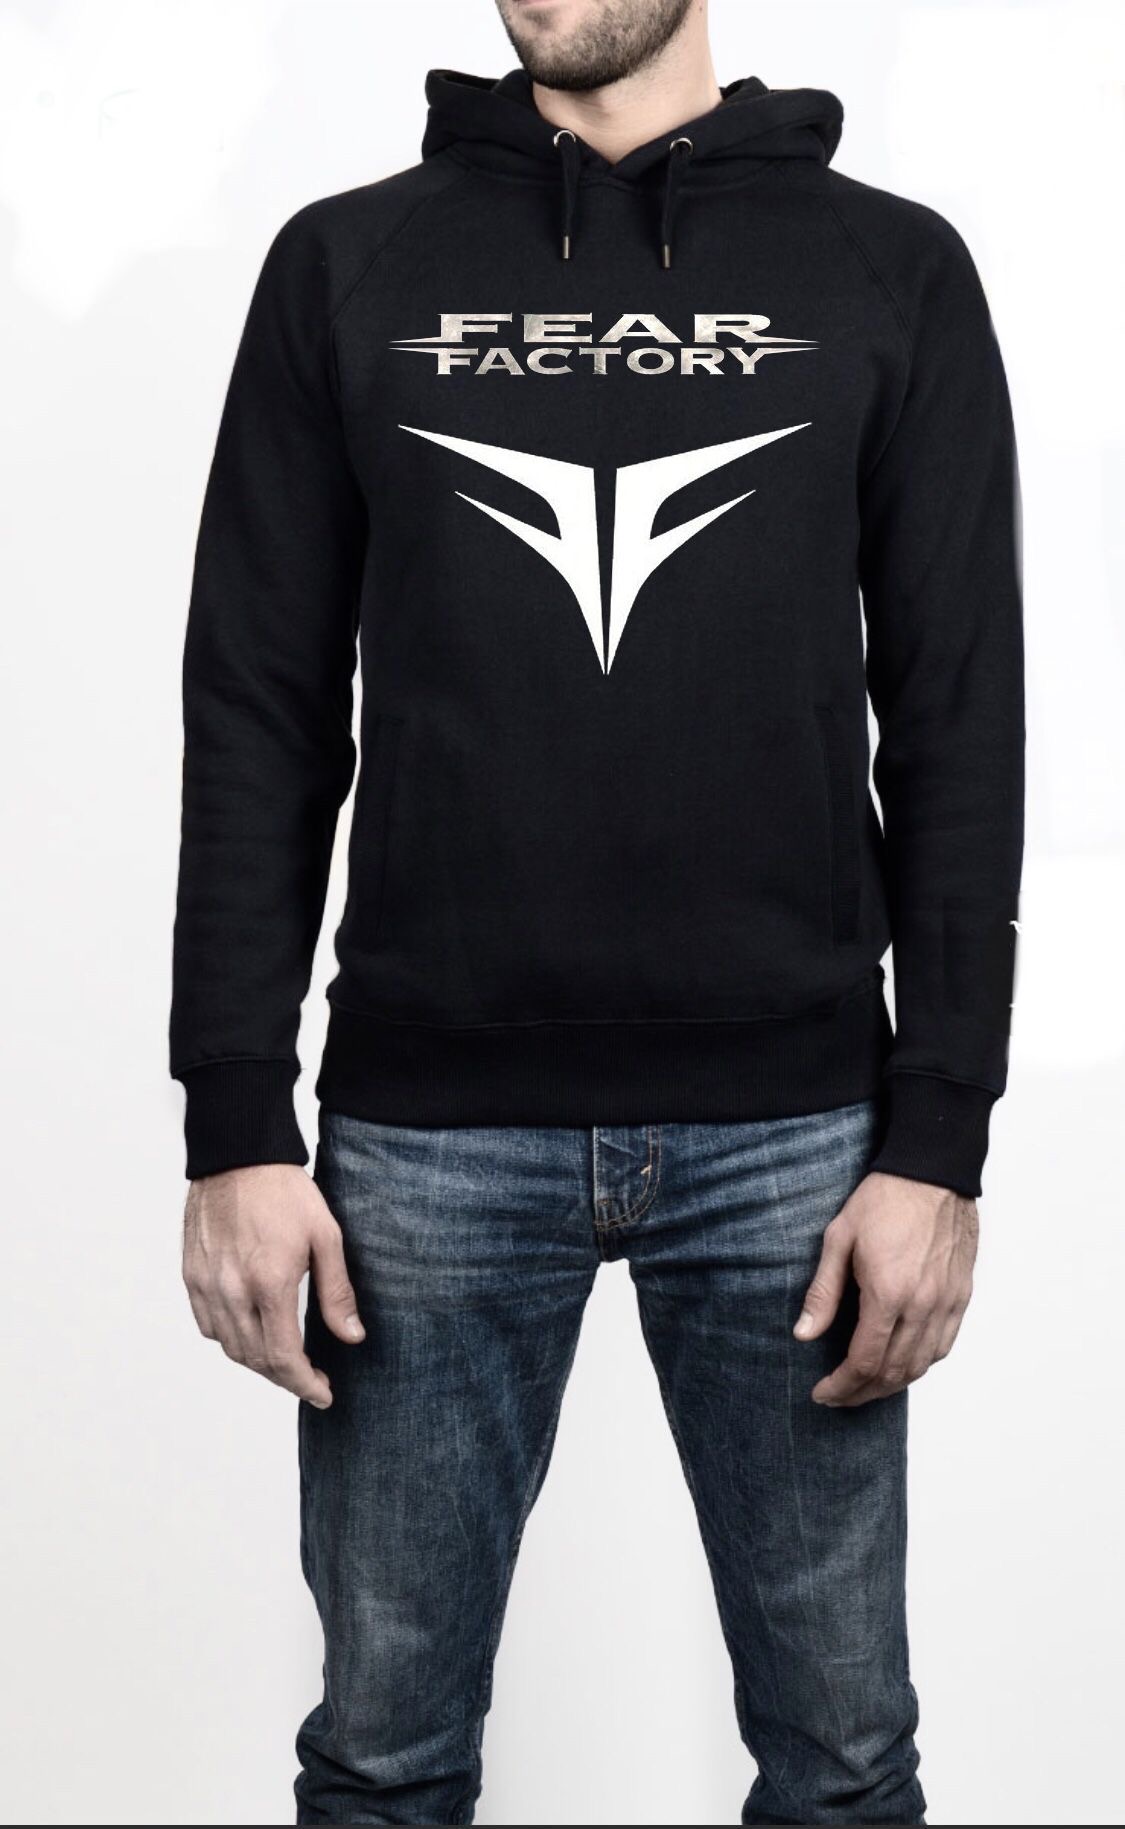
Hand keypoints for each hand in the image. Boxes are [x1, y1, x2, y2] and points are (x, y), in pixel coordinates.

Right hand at [183, 1164, 363, 1406]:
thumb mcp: (326, 1236)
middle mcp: (232, 1291)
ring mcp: (207, 1285)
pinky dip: (231, 1340)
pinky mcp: (192, 1276)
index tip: (323, 1393)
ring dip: (259, 1363)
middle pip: (256, 1360)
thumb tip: (351, 1336)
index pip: (283, 1358)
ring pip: (230, 1348)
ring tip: (286, 1360)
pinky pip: (209, 1326)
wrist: (237, 1156)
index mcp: (269, 1284)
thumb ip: (336, 1293)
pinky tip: (252, 1333)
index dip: (305, 1384)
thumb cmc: (284, 1191)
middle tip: (311, 1379)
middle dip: (286, 1378)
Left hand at [794, 1171, 977, 1406]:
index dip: (842, 1385)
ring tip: (865, 1387)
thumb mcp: (839, 1239)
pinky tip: (901, 1365)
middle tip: (839, 1397)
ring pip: (921, 1365)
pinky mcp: (961, 1296)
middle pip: (894, 1372)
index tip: (823, 1393)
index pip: (865, 1361)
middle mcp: (923, 1305)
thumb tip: (804, 1333)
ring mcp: (947, 1303)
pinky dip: (920, 1365)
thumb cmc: (884, 1199)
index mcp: (889, 1293)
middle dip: (862, 1393)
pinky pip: (943, 1346)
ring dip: (892, 1385)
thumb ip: (823, 1292)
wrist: (932, 1172)